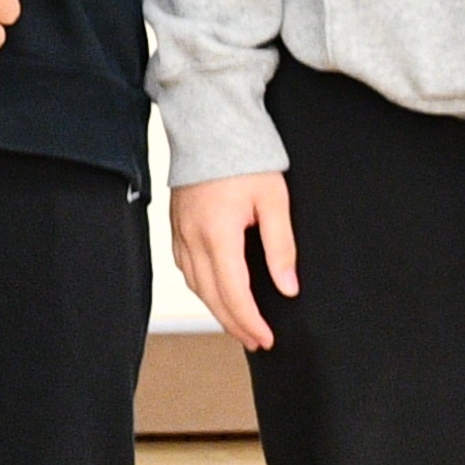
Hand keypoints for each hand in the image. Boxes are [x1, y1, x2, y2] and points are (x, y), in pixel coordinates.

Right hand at [171, 171, 297, 353]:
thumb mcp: (274, 200)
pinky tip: (216, 293)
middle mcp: (193, 238)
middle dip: (235, 324)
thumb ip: (281, 246)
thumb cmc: (246, 157)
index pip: (233, 293)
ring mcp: (180, 232)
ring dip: (216, 309)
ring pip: (195, 286)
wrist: (210, 123)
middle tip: (257, 341)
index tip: (267, 339)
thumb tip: (288, 288)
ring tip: (240, 324)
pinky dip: (201, 288)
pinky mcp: (176, 226)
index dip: (250, 321)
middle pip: (211, 296)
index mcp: (218, 233)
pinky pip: (185, 268)